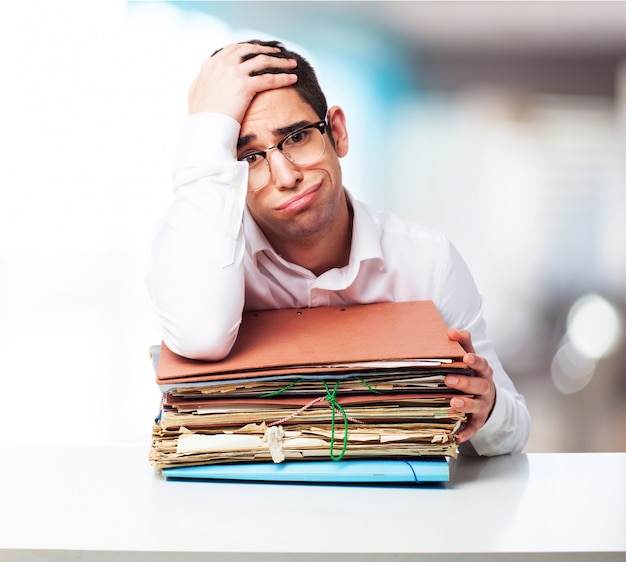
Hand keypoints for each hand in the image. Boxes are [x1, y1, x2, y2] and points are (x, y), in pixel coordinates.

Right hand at [187, 42, 297, 120]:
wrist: (203, 127)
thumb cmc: (199, 116)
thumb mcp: (196, 93)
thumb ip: (204, 82)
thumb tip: (207, 80)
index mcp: (211, 64)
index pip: (233, 49)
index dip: (249, 48)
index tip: (259, 51)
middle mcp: (222, 64)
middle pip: (250, 50)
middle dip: (266, 50)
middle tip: (278, 53)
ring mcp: (233, 73)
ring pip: (262, 61)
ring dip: (279, 61)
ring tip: (291, 63)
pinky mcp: (243, 86)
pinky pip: (268, 79)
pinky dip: (282, 77)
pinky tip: (292, 78)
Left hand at [445, 328, 495, 443]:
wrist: (489, 400)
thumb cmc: (474, 375)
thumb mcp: (471, 358)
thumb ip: (463, 343)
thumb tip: (451, 331)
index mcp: (483, 372)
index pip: (482, 364)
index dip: (474, 361)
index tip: (466, 358)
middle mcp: (486, 389)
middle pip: (479, 386)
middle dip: (465, 383)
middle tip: (449, 380)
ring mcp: (483, 406)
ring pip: (477, 406)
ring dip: (466, 405)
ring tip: (453, 403)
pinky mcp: (479, 421)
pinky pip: (473, 428)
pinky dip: (466, 432)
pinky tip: (457, 436)